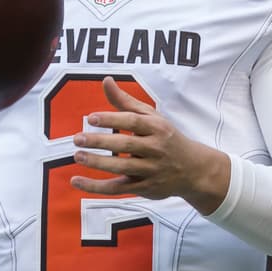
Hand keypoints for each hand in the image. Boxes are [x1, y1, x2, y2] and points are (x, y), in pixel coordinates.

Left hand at [69, 77, 229, 214]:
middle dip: (101, 142)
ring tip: (78, 156)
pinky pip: (117, 189)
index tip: (91, 118)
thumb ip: (126, 102)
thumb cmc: (166, 138)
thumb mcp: (151, 117)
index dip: (112, 119)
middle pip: (126, 146)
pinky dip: (96, 187)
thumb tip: (106, 81)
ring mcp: (150, 170)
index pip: (133, 122)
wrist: (193, 169)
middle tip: (78, 138)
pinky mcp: (144, 188)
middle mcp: (155, 149)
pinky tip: (77, 181)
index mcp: (157, 128)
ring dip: (98, 163)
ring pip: (122, 168)